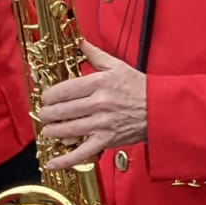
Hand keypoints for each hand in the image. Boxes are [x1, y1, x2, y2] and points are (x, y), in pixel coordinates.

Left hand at [40, 41, 148, 169]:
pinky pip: (82, 152)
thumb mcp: (118, 66)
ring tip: (48, 130)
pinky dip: (65, 159)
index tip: (46, 97)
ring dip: (52, 131)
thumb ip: (95, 54)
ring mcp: (102, 123)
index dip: (50, 95)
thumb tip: (80, 42)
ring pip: (68, 130)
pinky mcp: (107, 140)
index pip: (65, 90)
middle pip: (63, 110)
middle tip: (44, 114)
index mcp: (99, 83)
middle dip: (48, 114)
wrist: (160, 108)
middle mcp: (99, 103)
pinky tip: (52, 162)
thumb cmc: (140, 87)